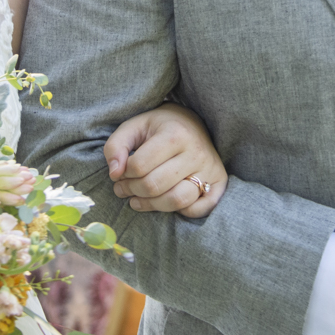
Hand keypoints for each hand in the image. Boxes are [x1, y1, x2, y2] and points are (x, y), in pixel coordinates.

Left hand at [103, 104, 226, 218]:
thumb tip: (114, 174)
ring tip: (137, 199)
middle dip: (131, 190)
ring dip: (151, 205)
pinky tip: (165, 202)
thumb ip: (116, 146)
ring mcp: (211, 168)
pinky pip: (199, 209)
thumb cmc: (159, 127)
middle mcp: (196, 152)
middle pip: (155, 185)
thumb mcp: (134, 126)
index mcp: (175, 134)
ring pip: (177, 200)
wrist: (193, 122)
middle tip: (123, 188)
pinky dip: (181, 211)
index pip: (140, 166)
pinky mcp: (219, 182)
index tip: (120, 172)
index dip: (123, 174)